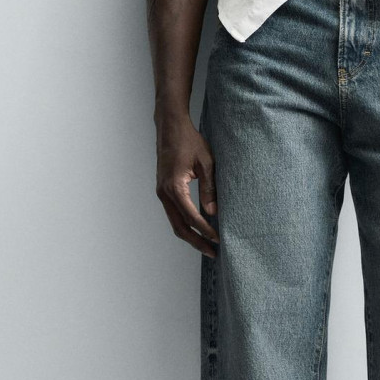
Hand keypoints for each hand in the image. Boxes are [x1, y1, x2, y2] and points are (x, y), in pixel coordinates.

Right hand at [155, 120, 218, 257]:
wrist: (170, 127)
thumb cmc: (189, 141)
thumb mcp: (206, 163)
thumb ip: (210, 189)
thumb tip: (213, 213)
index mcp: (174, 187)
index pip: (191, 217)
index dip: (205, 231)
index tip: (218, 239)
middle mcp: (164, 193)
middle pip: (179, 227)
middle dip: (196, 242)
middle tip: (213, 252)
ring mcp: (161, 192)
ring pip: (175, 222)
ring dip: (190, 236)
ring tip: (207, 245)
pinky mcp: (163, 190)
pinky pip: (174, 213)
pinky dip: (185, 224)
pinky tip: (199, 228)